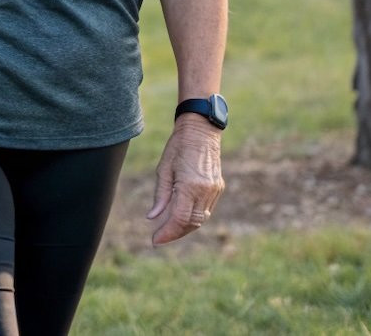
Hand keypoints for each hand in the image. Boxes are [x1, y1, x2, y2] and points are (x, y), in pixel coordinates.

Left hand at [146, 116, 224, 245]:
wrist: (201, 130)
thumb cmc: (178, 146)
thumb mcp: (164, 169)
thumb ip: (161, 195)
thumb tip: (152, 217)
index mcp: (191, 186)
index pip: (179, 219)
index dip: (167, 233)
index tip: (155, 240)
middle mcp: (205, 191)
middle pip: (191, 223)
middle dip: (175, 233)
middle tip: (159, 237)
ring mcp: (214, 190)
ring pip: (201, 219)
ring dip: (185, 228)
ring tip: (168, 230)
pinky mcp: (218, 188)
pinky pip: (206, 210)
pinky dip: (194, 217)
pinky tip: (182, 218)